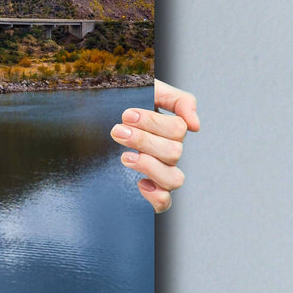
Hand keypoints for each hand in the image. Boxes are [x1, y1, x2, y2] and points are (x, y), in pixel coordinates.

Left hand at [112, 78, 199, 212]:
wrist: (96, 117)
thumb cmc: (126, 101)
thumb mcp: (151, 89)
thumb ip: (178, 100)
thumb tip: (196, 125)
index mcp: (171, 129)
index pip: (178, 129)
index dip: (153, 122)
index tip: (126, 115)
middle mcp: (169, 152)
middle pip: (174, 152)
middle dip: (143, 140)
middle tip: (117, 131)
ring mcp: (161, 172)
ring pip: (174, 179)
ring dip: (149, 166)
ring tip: (125, 157)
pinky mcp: (149, 189)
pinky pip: (164, 203)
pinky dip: (156, 196)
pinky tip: (140, 183)